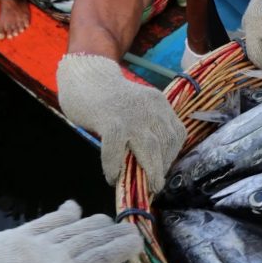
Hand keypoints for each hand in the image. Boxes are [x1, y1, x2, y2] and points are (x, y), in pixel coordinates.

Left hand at [0, 202, 141, 262]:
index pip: (99, 262)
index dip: (120, 251)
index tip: (137, 242)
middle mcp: (54, 256)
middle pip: (89, 240)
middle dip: (111, 234)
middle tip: (130, 228)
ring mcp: (34, 242)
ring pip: (71, 228)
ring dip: (90, 223)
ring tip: (105, 218)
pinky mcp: (14, 235)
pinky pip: (45, 222)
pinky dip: (60, 215)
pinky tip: (68, 208)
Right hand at [57, 54, 186, 194]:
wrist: (84, 75)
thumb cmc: (110, 99)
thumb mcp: (138, 109)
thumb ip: (147, 129)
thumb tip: (151, 166)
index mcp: (160, 104)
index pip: (176, 134)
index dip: (172, 155)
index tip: (163, 169)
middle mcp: (151, 108)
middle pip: (166, 144)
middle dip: (162, 168)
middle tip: (155, 186)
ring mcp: (132, 114)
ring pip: (149, 149)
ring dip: (148, 172)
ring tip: (143, 187)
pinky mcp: (112, 121)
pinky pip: (117, 150)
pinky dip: (115, 166)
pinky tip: (112, 177)